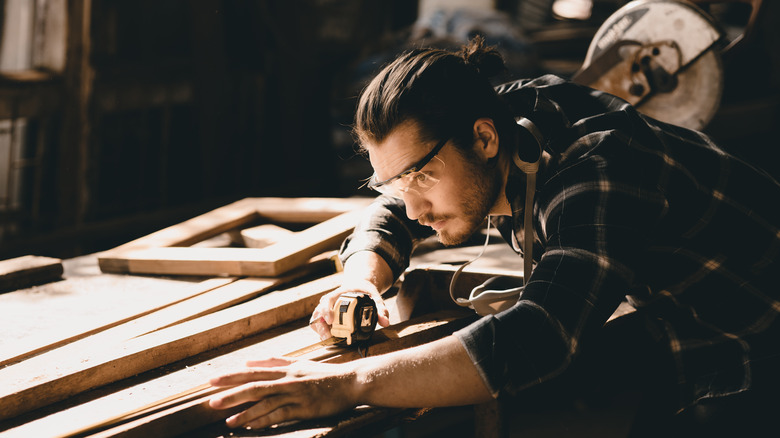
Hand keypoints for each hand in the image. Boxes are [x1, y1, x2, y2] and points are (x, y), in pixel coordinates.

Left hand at [209, 357, 358, 429]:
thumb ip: (275, 362)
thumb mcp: (299, 363)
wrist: (351, 381)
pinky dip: (264, 420)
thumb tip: (249, 360)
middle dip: (231, 392)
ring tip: (227, 420)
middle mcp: (288, 379)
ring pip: (265, 401)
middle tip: (211, 400)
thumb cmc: (325, 374)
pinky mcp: (304, 407)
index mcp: (285, 369)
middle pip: (254, 385)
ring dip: (244, 411)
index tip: (212, 381)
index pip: (253, 371)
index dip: (232, 376)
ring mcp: (296, 393)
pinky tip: (251, 426)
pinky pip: (280, 414)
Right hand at [309, 283, 389, 339]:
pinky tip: (330, 338)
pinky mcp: (326, 317)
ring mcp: (326, 309)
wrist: (358, 287)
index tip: (330, 320)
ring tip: (328, 339)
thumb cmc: (364, 292)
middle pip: (318, 312)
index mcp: (338, 294)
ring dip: (320, 330)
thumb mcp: (375, 297)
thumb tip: (385, 322)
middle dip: (321, 326)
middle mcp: (329, 302)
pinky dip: (322, 332)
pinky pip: (319, 325)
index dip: (326, 310)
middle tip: (328, 336)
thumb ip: (381, 309)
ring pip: (316, 320)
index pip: (327, 300)